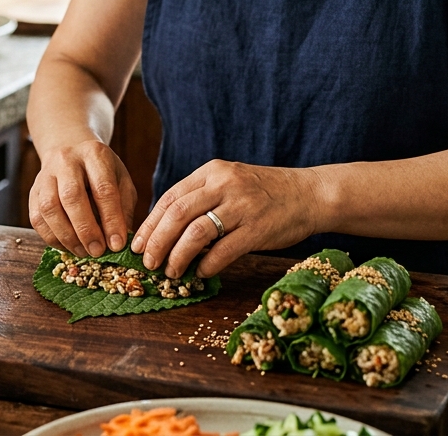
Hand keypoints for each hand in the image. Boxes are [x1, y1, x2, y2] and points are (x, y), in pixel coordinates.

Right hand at [28, 139, 137, 257]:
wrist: (69, 150)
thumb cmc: (101, 171)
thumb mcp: (121, 181)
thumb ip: (124, 208)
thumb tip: (121, 242)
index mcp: (94, 154)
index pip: (103, 188)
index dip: (111, 219)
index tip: (117, 244)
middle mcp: (66, 161)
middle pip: (71, 196)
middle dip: (85, 229)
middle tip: (98, 251)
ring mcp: (45, 175)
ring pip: (49, 208)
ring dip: (67, 236)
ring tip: (83, 252)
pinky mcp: (33, 192)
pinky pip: (37, 218)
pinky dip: (52, 238)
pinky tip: (68, 246)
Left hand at [132, 160, 324, 278]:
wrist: (310, 194)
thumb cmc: (265, 193)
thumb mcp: (230, 183)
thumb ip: (201, 199)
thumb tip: (165, 231)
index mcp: (212, 173)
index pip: (170, 197)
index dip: (150, 224)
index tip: (137, 245)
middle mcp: (224, 185)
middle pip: (177, 214)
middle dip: (157, 242)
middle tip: (148, 263)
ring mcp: (242, 206)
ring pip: (196, 233)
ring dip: (178, 256)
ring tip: (171, 272)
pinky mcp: (259, 228)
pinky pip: (225, 250)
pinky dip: (208, 265)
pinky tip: (201, 273)